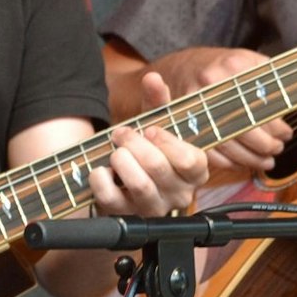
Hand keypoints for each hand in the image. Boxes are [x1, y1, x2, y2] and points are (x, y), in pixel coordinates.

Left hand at [90, 70, 210, 216]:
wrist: (124, 181)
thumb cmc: (148, 150)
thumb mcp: (156, 123)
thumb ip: (157, 100)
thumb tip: (152, 78)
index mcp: (195, 172)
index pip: (190, 160)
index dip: (167, 141)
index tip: (150, 129)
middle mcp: (180, 195)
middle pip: (159, 167)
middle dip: (134, 143)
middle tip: (121, 134)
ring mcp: (154, 209)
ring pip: (139, 185)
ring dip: (121, 160)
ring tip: (116, 151)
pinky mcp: (127, 218)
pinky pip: (112, 199)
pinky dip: (101, 179)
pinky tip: (101, 170)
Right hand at [151, 47, 291, 177]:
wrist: (184, 67)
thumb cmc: (224, 67)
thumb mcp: (250, 61)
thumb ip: (274, 79)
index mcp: (234, 67)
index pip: (260, 104)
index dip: (277, 125)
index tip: (287, 133)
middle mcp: (213, 85)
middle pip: (244, 127)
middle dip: (266, 144)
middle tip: (278, 149)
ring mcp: (196, 106)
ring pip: (227, 143)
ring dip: (251, 159)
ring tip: (267, 161)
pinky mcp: (186, 125)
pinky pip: (209, 152)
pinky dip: (229, 162)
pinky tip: (243, 163)